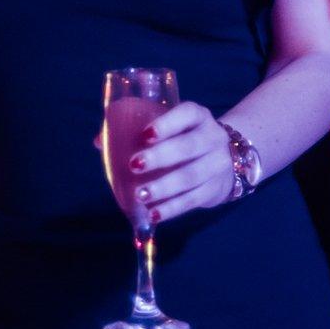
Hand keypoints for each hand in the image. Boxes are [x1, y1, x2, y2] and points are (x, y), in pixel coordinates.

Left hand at [94, 101, 235, 225]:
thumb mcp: (173, 129)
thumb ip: (137, 131)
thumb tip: (100, 141)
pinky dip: (172, 208)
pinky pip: (192, 200)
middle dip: (161, 156)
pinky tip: (153, 214)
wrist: (229, 159)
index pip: (187, 114)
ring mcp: (217, 164)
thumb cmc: (186, 139)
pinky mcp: (215, 189)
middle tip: (134, 165)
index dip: (167, 124)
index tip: (145, 135)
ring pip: (191, 176)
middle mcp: (213, 137)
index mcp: (199, 117)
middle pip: (189, 146)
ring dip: (164, 187)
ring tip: (140, 194)